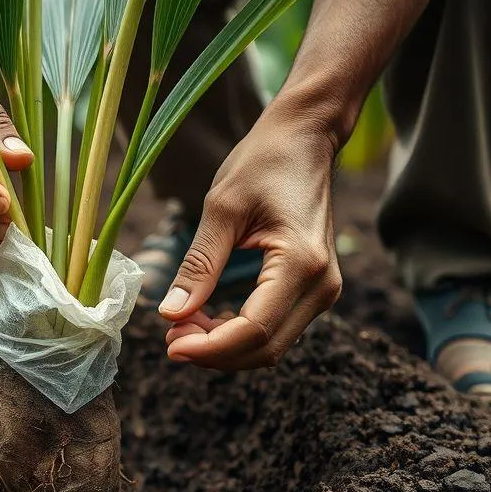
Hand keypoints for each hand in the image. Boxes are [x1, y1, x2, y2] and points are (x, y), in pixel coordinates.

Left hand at [156, 114, 342, 369]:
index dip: (209, 347)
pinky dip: (238, 332)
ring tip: (183, 325)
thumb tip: (170, 315)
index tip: (168, 344)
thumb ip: (199, 266)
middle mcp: (321, 284)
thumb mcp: (221, 208)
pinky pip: (275, 327)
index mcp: (301, 262)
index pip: (255, 330)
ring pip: (270, 345)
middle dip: (214, 352)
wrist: (305, 139)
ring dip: (224, 346)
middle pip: (264, 349)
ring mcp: (322, 290)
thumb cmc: (264, 162)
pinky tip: (206, 317)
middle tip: (170, 337)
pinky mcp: (312, 289)